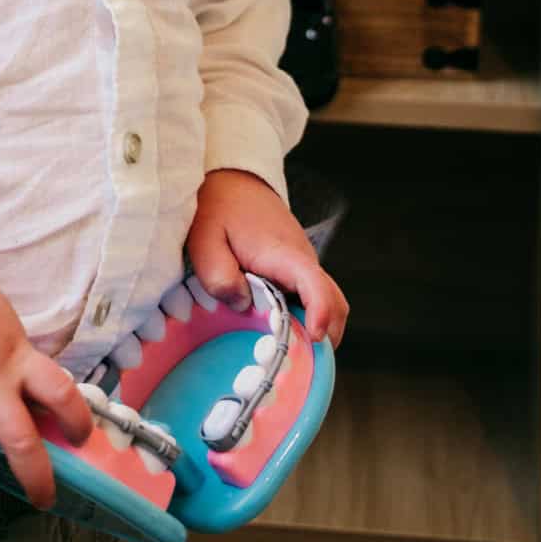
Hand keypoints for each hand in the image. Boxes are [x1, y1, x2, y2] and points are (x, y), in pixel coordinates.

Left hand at [185, 167, 349, 348]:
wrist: (232, 178)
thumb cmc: (218, 206)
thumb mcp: (204, 239)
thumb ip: (219, 274)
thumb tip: (243, 305)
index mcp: (285, 254)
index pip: (318, 287)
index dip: (322, 315)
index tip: (314, 339)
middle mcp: (302, 260)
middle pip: (335, 302)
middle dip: (326, 335)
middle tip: (299, 363)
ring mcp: (302, 265)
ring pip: (326, 302)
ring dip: (316, 328)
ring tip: (287, 354)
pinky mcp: (295, 268)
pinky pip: (311, 296)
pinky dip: (305, 317)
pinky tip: (279, 331)